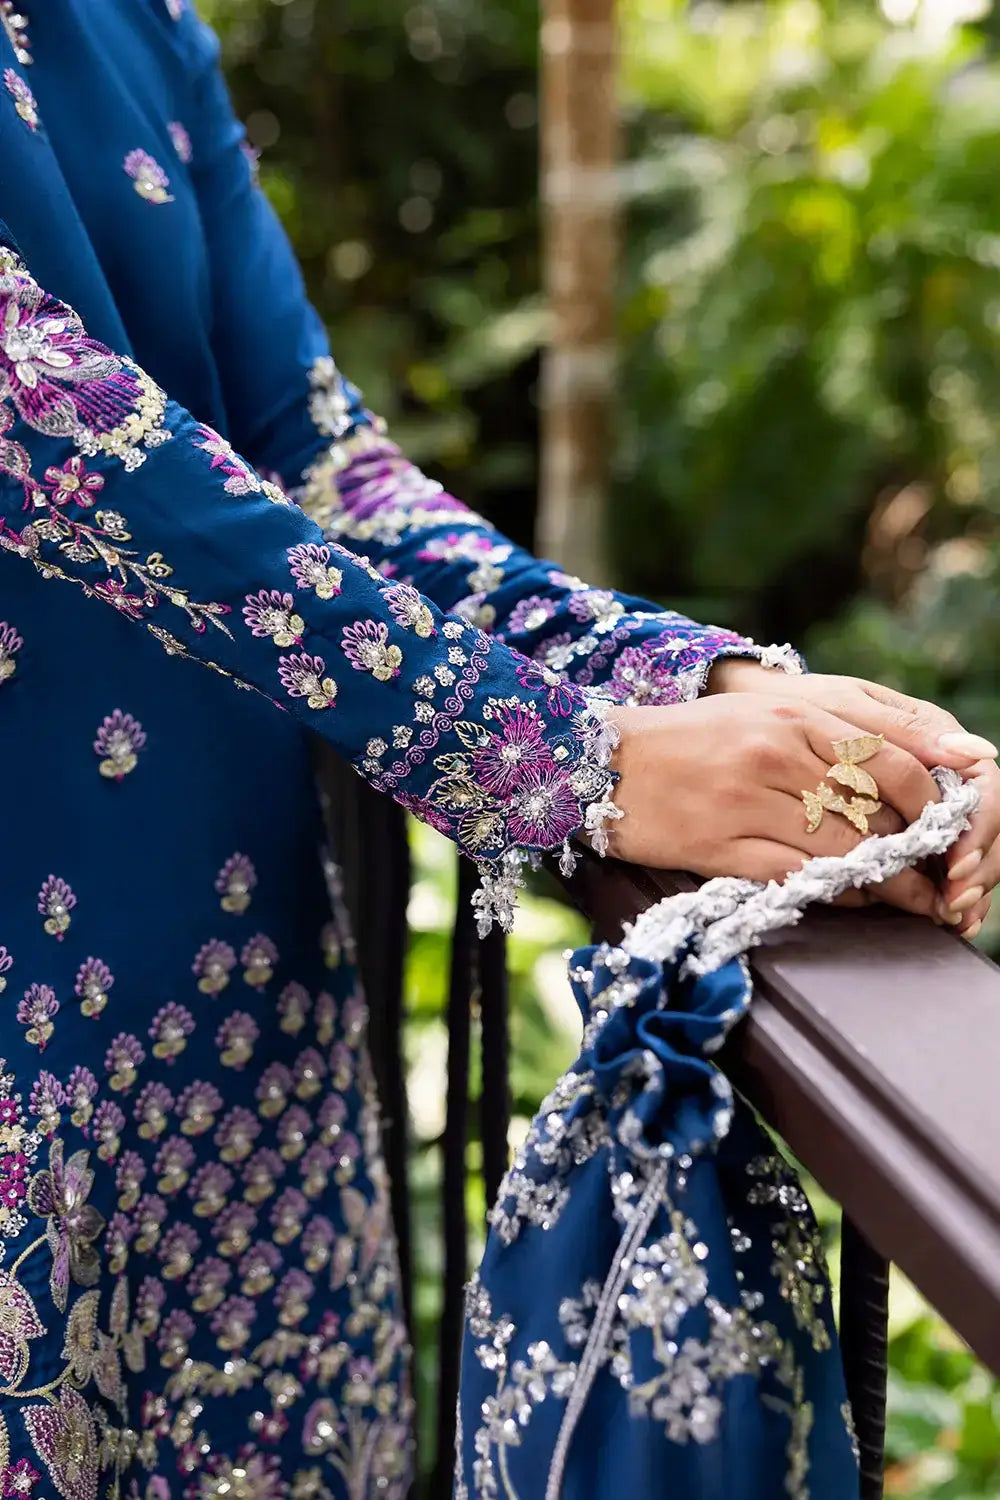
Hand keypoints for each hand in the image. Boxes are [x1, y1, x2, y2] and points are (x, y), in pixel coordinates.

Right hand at [707, 660, 999, 934]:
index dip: (926, 802)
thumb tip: (899, 777)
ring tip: (908, 895)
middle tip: (935, 871)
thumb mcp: (761, 716)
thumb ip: (826, 739)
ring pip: (841, 850)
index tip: (940, 827)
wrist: (606, 761)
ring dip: (883, 880)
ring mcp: (744, 803)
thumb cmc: (690, 739)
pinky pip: (797, 877)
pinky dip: (835, 893)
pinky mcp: (718, 847)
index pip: (886, 762)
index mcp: (792, 717)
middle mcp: (773, 756)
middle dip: (911, 849)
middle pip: (871, 812)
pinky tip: (853, 899)